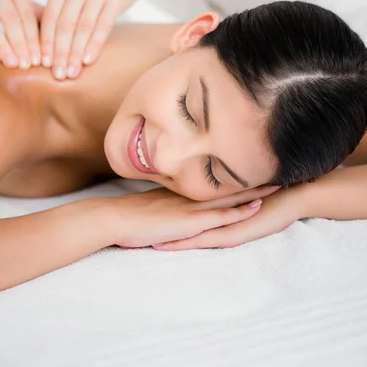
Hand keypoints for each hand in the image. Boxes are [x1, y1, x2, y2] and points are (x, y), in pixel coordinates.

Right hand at [0, 0, 41, 68]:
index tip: (39, 60)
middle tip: (26, 65)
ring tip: (11, 64)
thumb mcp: (20, 2)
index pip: (26, 13)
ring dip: (1, 46)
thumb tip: (59, 42)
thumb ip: (36, 17)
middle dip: (19, 43)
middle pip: (9, 17)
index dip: (33, 37)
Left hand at [39, 0, 148, 79]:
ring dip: (76, 53)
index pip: (50, 17)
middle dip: (59, 52)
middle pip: (64, 25)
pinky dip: (94, 44)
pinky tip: (89, 60)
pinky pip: (103, 26)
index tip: (41, 63)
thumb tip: (42, 42)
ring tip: (72, 72)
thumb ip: (60, 8)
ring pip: (82, 28)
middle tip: (57, 74)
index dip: (45, 42)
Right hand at [108, 185, 279, 248]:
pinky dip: (238, 212)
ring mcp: (192, 208)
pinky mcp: (190, 222)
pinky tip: (254, 208)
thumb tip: (164, 207)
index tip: (250, 168)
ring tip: (276, 185)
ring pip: (229, 199)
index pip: (213, 183)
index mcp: (182, 193)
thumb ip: (160, 205)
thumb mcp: (148, 206)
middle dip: (251, 180)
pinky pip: (219, 217)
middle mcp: (191, 197)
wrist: (115, 219)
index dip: (233, 176)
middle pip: (227, 186)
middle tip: (274, 169)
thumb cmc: (127, 216)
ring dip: (253, 193)